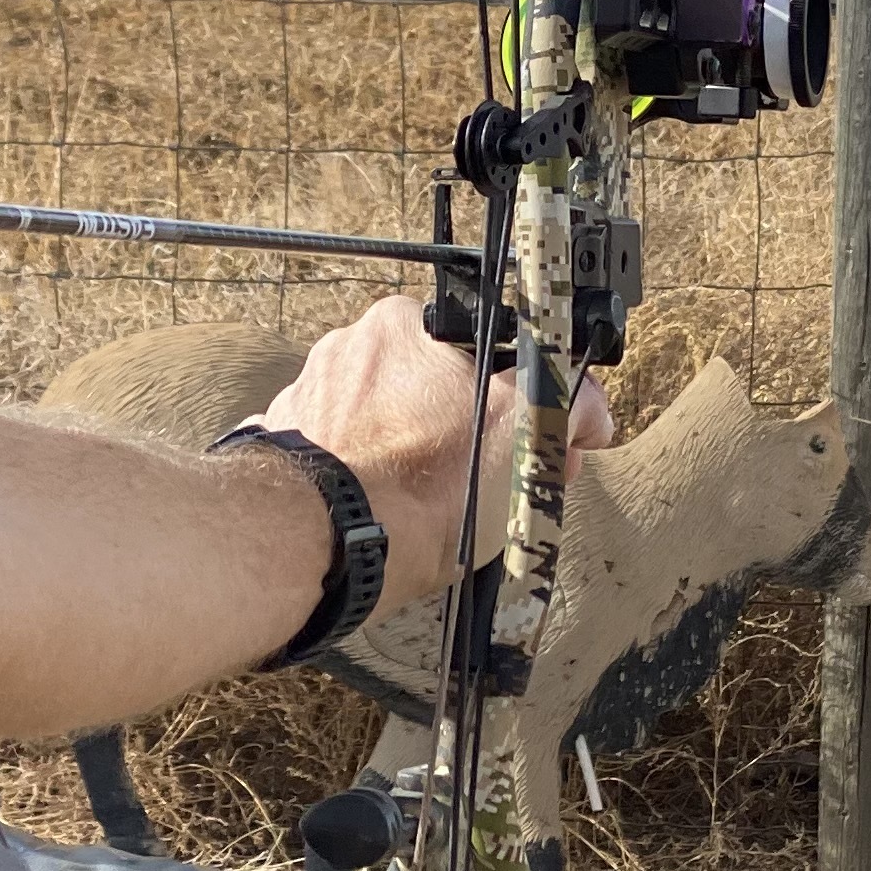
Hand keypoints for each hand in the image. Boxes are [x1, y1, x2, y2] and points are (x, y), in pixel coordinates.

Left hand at [258, 295, 616, 598]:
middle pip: (426, 386)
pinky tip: (381, 511)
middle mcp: (348, 347)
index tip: (520, 443)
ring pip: (381, 421)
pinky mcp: (283, 444)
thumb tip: (588, 408)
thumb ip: (568, 403)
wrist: (325, 545)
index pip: (477, 348)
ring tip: (426, 508)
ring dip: (408, 454)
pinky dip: (362, 477)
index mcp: (405, 325)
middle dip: (458, 431)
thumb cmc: (425, 489)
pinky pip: (339, 453)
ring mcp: (308, 395)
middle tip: (479, 485)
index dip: (510, 399)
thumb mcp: (526, 436)